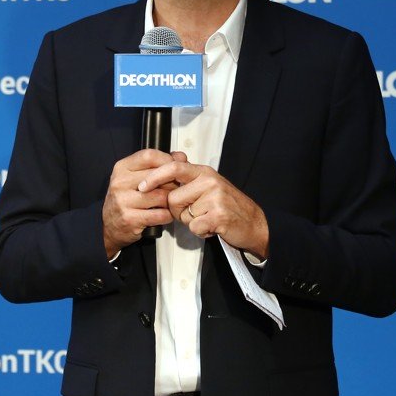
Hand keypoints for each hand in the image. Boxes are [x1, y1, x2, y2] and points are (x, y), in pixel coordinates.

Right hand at [102, 149, 175, 257]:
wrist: (109, 226)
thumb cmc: (125, 199)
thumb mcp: (135, 177)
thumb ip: (157, 165)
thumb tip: (180, 157)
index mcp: (122, 168)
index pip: (149, 156)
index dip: (167, 160)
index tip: (175, 167)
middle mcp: (120, 182)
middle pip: (158, 177)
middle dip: (172, 183)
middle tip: (176, 188)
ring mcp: (123, 201)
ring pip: (161, 196)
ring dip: (171, 201)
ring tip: (170, 202)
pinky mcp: (130, 219)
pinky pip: (160, 215)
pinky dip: (168, 215)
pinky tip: (165, 214)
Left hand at [138, 151, 269, 258]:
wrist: (254, 223)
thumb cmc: (228, 205)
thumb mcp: (209, 185)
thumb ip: (189, 178)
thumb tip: (166, 164)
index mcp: (204, 172)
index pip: (173, 167)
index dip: (155, 176)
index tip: (142, 186)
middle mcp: (209, 181)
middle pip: (173, 198)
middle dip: (178, 211)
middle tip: (194, 212)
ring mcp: (215, 198)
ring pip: (183, 215)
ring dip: (191, 222)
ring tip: (206, 218)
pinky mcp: (219, 215)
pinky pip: (194, 227)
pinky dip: (200, 232)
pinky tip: (212, 227)